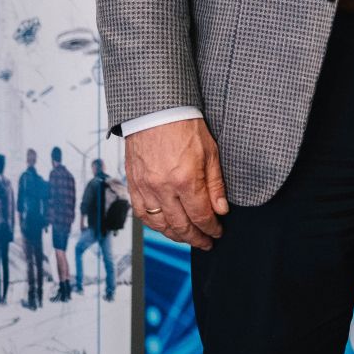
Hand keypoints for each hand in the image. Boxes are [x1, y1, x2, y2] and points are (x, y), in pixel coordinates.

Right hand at [124, 118, 228, 249]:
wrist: (155, 110)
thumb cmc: (184, 125)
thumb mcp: (210, 152)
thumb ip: (215, 184)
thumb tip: (220, 210)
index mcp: (185, 180)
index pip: (201, 216)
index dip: (211, 229)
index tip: (217, 232)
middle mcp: (163, 188)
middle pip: (181, 226)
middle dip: (196, 238)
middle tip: (205, 243)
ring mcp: (146, 187)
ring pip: (160, 224)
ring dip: (175, 235)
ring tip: (187, 237)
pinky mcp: (133, 184)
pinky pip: (142, 213)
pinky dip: (154, 224)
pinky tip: (164, 226)